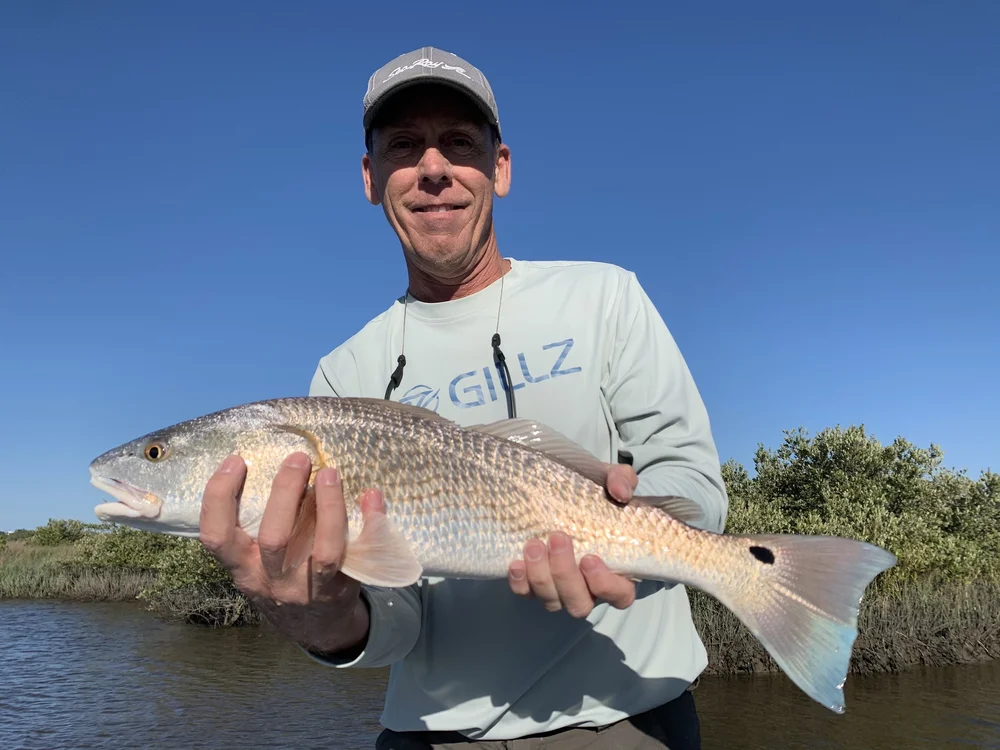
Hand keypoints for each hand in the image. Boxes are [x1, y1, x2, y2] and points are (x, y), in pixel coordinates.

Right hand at [199, 452, 379, 654]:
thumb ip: (254, 523)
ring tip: (330, 473)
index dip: (219, 496)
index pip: (216, 536)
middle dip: (285, 492)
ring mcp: (308, 588)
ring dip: (327, 506)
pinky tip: (371, 496)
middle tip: (298, 459)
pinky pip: (358, 555)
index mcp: (243, 569)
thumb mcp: (257, 563)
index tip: (235, 461)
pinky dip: (368, 522)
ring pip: (321, 549)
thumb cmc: (284, 581)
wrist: (317, 629)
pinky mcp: (341, 589)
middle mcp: (271, 581)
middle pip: (274, 537)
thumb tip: (275, 467)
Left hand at [507, 463, 638, 617]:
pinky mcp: (534, 584)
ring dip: (541, 577)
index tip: (589, 558)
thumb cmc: (594, 494)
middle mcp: (588, 587)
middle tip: (557, 539)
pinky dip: (520, 583)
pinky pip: (526, 594)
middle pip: (580, 604)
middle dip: (565, 575)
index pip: (620, 595)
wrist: (562, 493)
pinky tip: (516, 562)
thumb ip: (622, 481)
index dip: (606, 585)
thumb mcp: (611, 480)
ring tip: (533, 544)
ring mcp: (560, 589)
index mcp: (617, 570)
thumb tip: (620, 492)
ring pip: (552, 602)